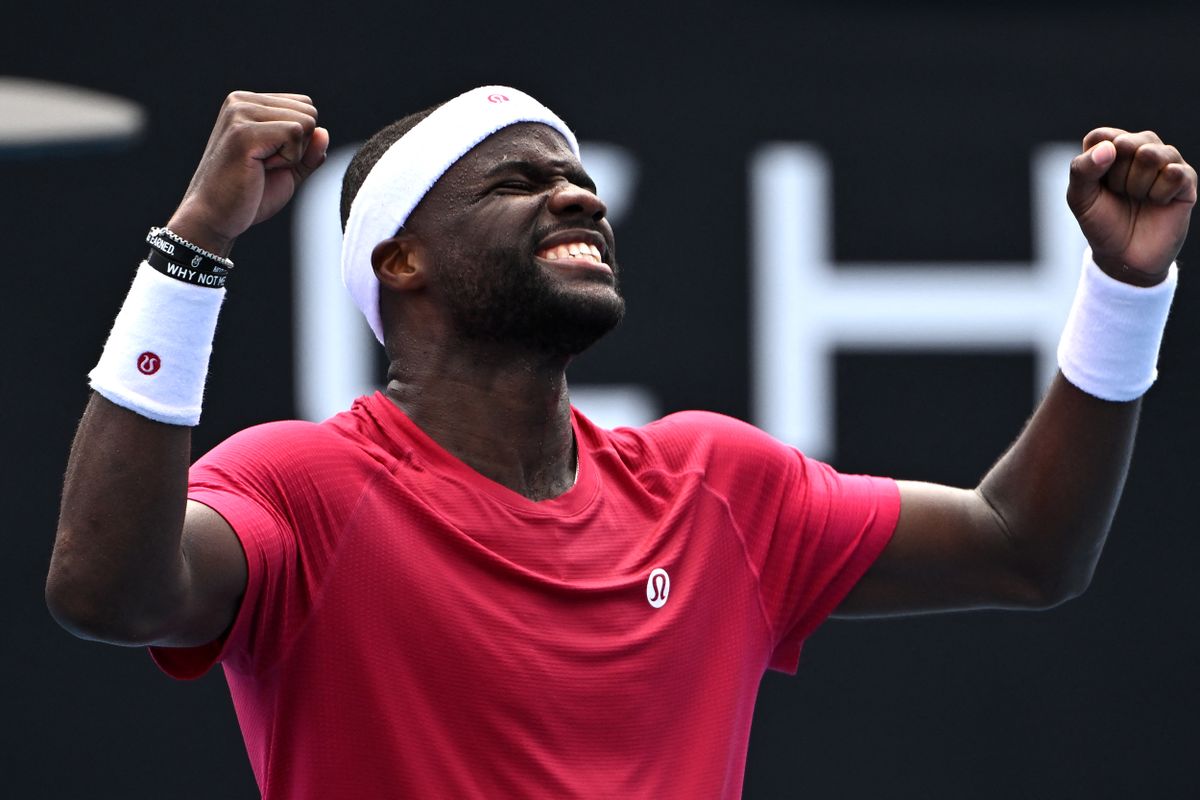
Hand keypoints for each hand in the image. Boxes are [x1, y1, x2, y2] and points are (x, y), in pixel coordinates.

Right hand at [167, 91, 329, 255]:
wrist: (216, 218)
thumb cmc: (249, 196)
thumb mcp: (288, 170)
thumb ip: (309, 152)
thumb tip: (325, 132)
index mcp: (249, 103)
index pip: (304, 106)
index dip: (301, 141)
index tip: (270, 159)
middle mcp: (241, 101)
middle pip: (309, 112)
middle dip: (300, 146)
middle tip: (266, 166)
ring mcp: (240, 113)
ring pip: (305, 122)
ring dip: (293, 154)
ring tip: (261, 167)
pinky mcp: (244, 131)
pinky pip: (295, 133)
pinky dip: (289, 159)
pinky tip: (261, 169)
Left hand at [1066, 128, 1195, 285]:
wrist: (1124, 256)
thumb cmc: (1102, 222)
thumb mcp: (1080, 199)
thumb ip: (1082, 170)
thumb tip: (1110, 147)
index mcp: (1112, 148)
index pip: (1101, 136)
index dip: (1095, 163)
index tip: (1098, 185)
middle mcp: (1141, 147)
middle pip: (1126, 143)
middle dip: (1116, 177)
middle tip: (1120, 194)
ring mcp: (1166, 161)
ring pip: (1151, 155)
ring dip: (1137, 186)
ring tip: (1138, 198)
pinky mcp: (1186, 178)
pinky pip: (1173, 173)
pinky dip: (1158, 194)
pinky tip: (1157, 202)